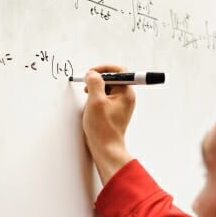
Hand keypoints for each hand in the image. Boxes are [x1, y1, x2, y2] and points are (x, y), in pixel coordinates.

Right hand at [82, 65, 134, 183]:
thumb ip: (95, 83)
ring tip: (88, 96)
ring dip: (97, 88)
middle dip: (99, 79)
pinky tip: (91, 104)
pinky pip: (108, 97)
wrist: (106, 148)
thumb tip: (92, 73)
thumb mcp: (95, 101)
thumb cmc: (103, 129)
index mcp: (126, 93)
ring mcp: (122, 104)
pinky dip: (98, 97)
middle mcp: (127, 97)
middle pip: (114, 78)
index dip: (105, 68)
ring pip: (110, 88)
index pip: (120, 70)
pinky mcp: (116, 110)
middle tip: (87, 85)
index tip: (93, 73)